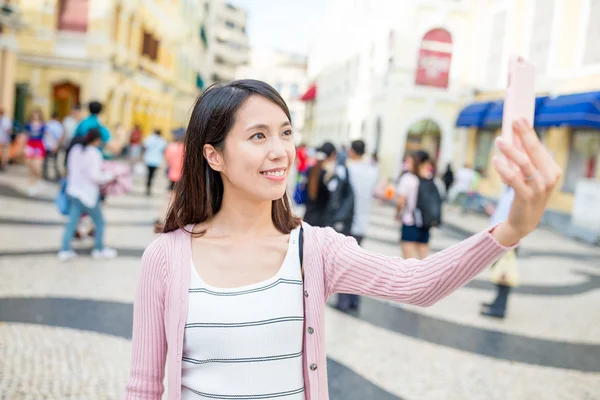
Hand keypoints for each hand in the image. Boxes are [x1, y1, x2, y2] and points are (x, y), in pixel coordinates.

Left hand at [492, 119, 561, 245]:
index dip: (528, 132)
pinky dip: (504, 168)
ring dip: (511, 150)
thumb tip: (512, 137)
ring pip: (525, 164)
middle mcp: (549, 177)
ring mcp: (539, 187)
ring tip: (499, 140)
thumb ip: (523, 158)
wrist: (524, 221)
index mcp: (552, 170)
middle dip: (523, 134)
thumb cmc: (525, 193)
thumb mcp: (527, 175)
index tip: (519, 118)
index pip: (539, 147)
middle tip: (512, 122)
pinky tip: (496, 160)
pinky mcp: (526, 196)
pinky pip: (514, 179)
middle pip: (535, 151)